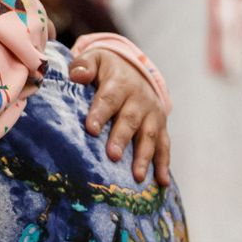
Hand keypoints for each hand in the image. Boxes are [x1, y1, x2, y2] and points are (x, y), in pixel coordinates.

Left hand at [69, 50, 171, 184]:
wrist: (133, 68)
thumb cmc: (105, 69)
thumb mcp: (94, 59)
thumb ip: (84, 66)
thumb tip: (78, 75)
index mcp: (120, 83)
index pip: (109, 97)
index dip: (100, 112)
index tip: (91, 128)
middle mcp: (139, 99)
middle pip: (130, 120)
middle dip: (121, 138)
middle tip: (112, 155)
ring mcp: (152, 114)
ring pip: (149, 136)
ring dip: (144, 156)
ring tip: (136, 176)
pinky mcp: (160, 126)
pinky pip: (164, 145)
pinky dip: (163, 164)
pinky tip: (161, 183)